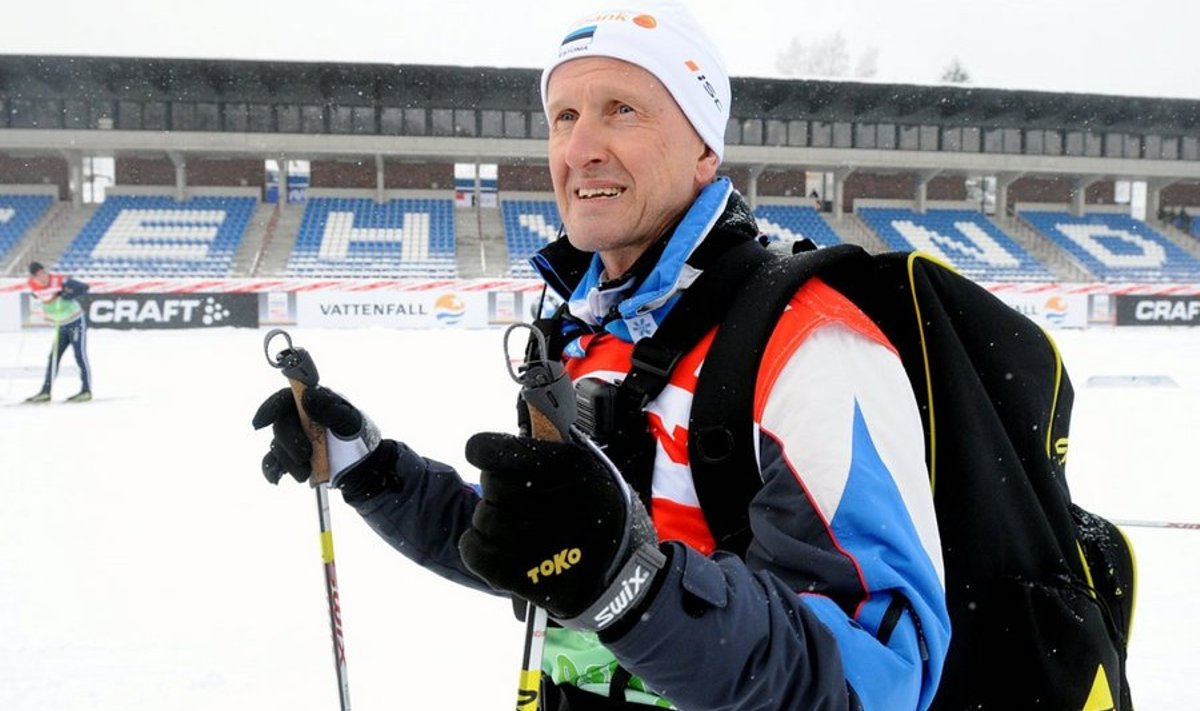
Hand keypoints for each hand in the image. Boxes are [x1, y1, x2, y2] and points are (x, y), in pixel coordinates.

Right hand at [251, 385, 385, 489]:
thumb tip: (307, 395)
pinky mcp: (293, 458)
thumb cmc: (360, 439)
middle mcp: (302, 419)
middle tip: (305, 455)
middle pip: (281, 424)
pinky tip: (277, 478)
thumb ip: (329, 409)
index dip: (271, 407)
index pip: (286, 398)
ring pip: (277, 446)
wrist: (364, 469)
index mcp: (315, 403)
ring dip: (288, 461)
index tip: (261, 422)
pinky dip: (272, 470)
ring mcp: (296, 439)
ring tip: (306, 472)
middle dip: (289, 441)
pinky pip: (274, 462)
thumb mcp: (349, 422)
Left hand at [458, 433, 664, 630]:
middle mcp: (555, 500)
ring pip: (483, 518)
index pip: (500, 451)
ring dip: (488, 522)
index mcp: (571, 468)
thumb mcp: (596, 474)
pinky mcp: (528, 576)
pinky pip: (477, 553)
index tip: (482, 454)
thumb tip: (510, 443)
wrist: (629, 579)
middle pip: (491, 484)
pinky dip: (474, 547)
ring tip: (507, 528)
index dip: (485, 451)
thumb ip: (555, 458)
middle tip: (511, 501)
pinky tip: (485, 546)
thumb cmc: (609, 521)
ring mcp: (540, 541)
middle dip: (496, 491)